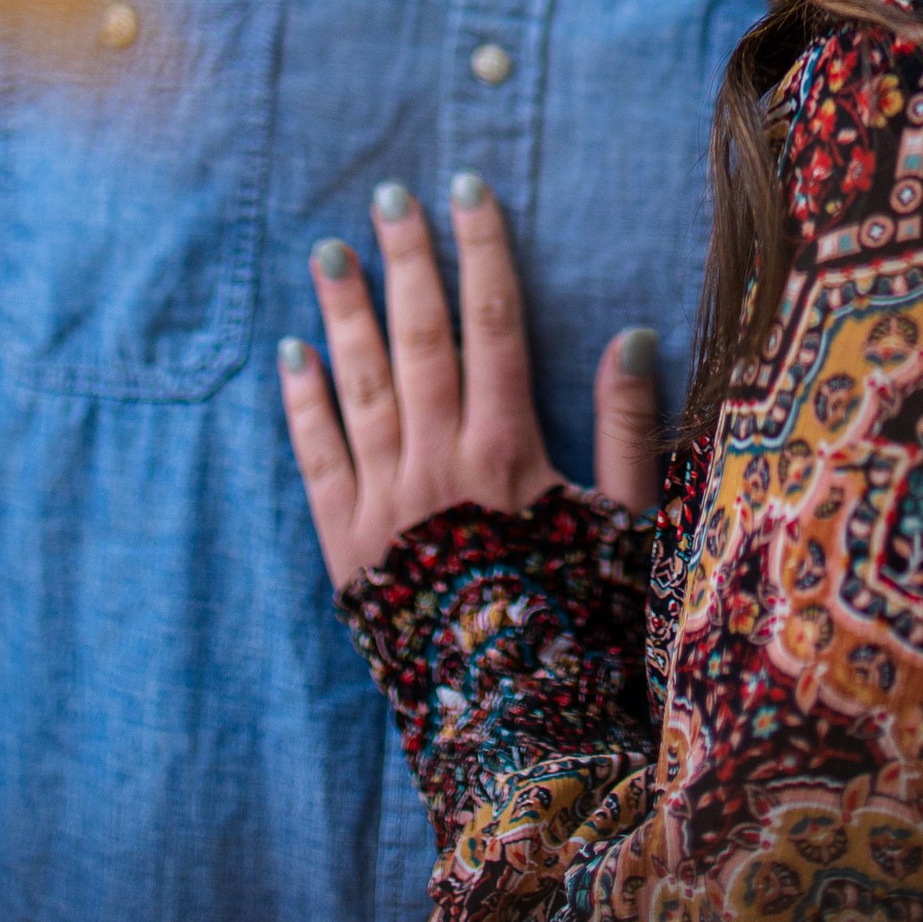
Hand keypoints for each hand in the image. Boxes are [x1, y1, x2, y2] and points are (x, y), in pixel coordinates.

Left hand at [279, 169, 662, 590]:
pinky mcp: (343, 547)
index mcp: (508, 450)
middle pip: (419, 336)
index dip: (480, 249)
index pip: (493, 322)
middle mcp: (437, 463)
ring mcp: (383, 503)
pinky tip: (290, 353)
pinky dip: (302, 402)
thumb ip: (629, 429)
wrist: (514, 731)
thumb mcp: (626, 526)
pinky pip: (316, 457)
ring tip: (328, 253)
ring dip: (344, 312)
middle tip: (388, 195)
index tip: (466, 190)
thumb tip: (632, 335)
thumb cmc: (582, 627)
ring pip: (359, 384)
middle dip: (406, 259)